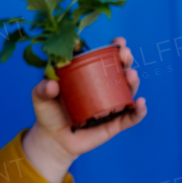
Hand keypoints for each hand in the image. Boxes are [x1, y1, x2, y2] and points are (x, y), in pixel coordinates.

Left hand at [21, 37, 146, 182]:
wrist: (53, 140)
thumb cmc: (48, 113)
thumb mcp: (40, 97)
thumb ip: (42, 89)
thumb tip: (52, 85)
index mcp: (89, 75)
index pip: (103, 58)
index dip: (113, 48)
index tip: (117, 42)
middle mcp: (103, 87)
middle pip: (119, 71)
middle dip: (126, 60)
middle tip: (125, 54)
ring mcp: (111, 105)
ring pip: (128, 91)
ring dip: (133, 81)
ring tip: (131, 75)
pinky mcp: (115, 124)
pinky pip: (130, 117)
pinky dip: (138, 111)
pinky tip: (140, 103)